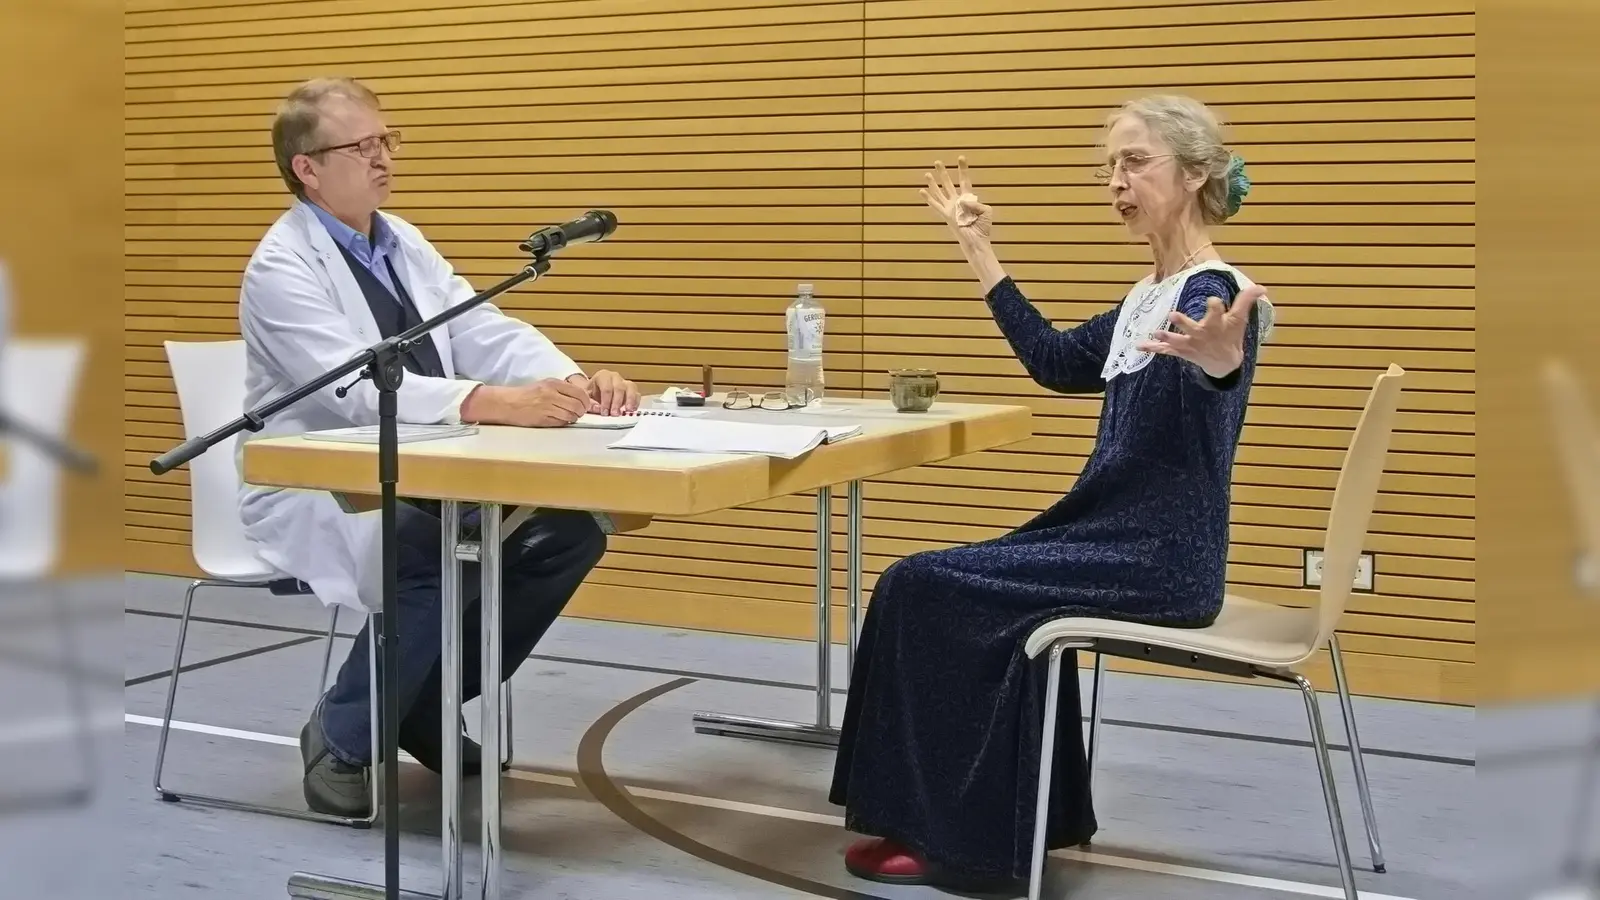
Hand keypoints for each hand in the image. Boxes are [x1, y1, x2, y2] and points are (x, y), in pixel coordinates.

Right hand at [474, 378, 590, 426]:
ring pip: (571, 415)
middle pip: (577, 405)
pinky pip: (561, 422)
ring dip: (573, 418)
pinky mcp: (542, 419)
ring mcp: (546, 407)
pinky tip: (560, 420)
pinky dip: (564, 423)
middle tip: (579, 413)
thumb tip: (582, 397)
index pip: (579, 393)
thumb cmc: (527, 395)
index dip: (586, 401)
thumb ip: (562, 389)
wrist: (508, 403)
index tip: (585, 405)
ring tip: (569, 417)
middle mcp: (551, 394)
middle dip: (581, 411)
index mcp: (553, 383)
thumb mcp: (545, 385)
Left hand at [569, 369, 638, 415]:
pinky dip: (636, 402)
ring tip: (628, 410)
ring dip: (630, 400)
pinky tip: (632, 410)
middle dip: (617, 402)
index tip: (604, 412)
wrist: (595, 392)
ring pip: (631, 388)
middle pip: (619, 388)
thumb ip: (590, 403)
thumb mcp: (586, 397)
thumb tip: (598, 408)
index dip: (606, 401)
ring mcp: (624, 382)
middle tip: (614, 414)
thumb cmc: (591, 393)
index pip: (606, 388)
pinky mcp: (631, 390)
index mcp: (603, 376)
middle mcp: (615, 377)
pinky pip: (637, 393)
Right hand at [921, 156, 992, 245]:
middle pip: (949, 184)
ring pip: (939, 192)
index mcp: (968, 199)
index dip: (962, 169)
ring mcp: (950, 208)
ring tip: (927, 173)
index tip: (961, 158)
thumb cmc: (983, 227)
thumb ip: (976, 202)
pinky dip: (928, 198)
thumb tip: (962, 200)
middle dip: (943, 173)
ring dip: (933, 183)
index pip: (964, 181)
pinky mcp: (946, 215)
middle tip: (937, 162)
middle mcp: (957, 202)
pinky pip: (935, 205)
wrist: (977, 241)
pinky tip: (921, 191)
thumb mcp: (986, 211)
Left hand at [1137, 284, 1263, 377]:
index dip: (1215, 306)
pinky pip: (1165, 350)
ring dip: (1166, 337)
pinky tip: (1139, 345)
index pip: (1217, 313)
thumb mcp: (1239, 319)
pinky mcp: (1181, 351)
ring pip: (1177, 341)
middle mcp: (1203, 335)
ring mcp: (1191, 344)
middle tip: (1173, 316)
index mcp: (1217, 325)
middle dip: (1184, 323)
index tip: (1213, 300)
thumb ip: (1246, 301)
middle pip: (1193, 328)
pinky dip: (1152, 348)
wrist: (1224, 364)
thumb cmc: (1230, 336)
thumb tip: (1261, 287)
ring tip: (1156, 332)